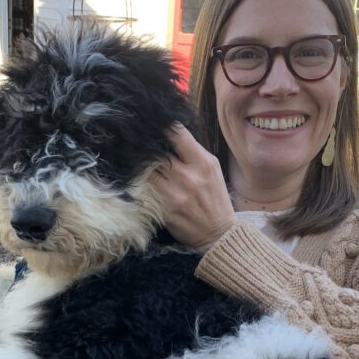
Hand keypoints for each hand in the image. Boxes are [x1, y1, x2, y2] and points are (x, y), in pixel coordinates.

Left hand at [151, 124, 235, 251]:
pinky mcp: (164, 210)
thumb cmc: (215, 199)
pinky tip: (144, 184)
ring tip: (140, 165)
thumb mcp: (212, 170)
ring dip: (144, 168)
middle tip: (141, 145)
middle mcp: (188, 176)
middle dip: (150, 148)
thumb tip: (171, 134)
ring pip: (148, 171)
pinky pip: (147, 191)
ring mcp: (174, 194)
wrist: (218, 234)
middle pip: (157, 152)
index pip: (177, 134)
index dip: (163, 126)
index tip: (154, 124)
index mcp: (203, 163)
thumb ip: (193, 153)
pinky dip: (144, 186)